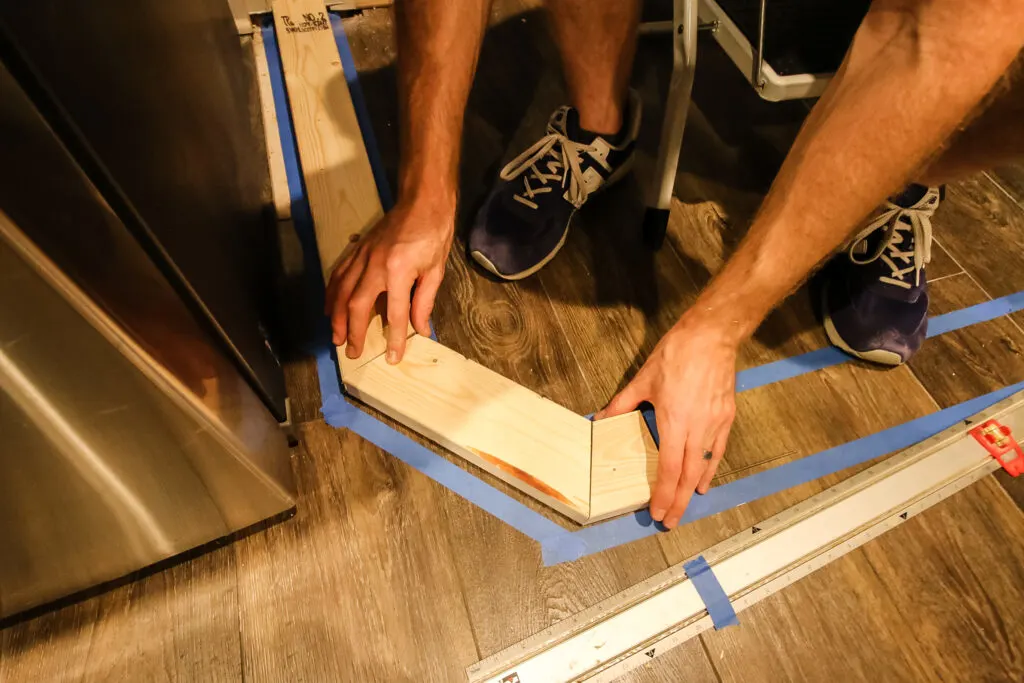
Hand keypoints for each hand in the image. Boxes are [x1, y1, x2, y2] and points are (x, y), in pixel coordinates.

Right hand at [325, 199, 454, 362]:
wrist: (422, 202)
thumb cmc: (433, 235)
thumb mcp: (435, 271)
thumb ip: (424, 302)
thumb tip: (421, 330)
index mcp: (399, 271)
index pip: (395, 313)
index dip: (394, 338)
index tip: (392, 357)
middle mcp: (375, 265)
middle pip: (357, 305)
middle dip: (353, 331)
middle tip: (351, 352)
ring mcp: (362, 256)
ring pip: (342, 291)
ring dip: (337, 316)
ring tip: (337, 336)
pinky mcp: (357, 250)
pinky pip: (339, 274)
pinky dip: (332, 293)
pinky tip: (331, 308)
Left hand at [595, 312, 738, 527]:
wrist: (712, 336)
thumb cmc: (676, 354)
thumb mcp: (643, 379)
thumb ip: (622, 404)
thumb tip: (601, 419)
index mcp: (674, 421)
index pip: (669, 469)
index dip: (663, 494)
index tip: (656, 511)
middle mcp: (697, 428)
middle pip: (688, 475)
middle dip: (678, 502)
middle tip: (669, 521)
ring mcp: (714, 424)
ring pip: (704, 466)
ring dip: (693, 490)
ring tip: (683, 506)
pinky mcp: (726, 417)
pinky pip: (718, 450)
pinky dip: (710, 468)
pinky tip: (704, 480)